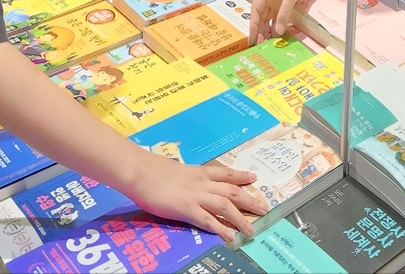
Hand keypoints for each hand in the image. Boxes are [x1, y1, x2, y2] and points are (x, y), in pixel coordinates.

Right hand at [127, 154, 267, 241]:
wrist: (140, 171)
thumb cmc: (152, 169)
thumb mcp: (174, 170)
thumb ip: (185, 177)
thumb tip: (186, 182)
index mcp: (199, 172)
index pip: (225, 174)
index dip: (241, 176)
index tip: (254, 178)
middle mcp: (202, 183)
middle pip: (232, 191)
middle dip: (250, 200)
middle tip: (264, 207)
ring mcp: (196, 196)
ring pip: (225, 206)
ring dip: (240, 217)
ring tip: (251, 228)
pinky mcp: (186, 209)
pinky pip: (208, 220)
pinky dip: (221, 228)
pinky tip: (230, 236)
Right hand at [249, 0, 313, 43]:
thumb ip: (284, 12)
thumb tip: (278, 30)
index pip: (256, 11)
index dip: (253, 25)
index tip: (252, 37)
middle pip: (262, 16)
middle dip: (260, 30)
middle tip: (260, 44)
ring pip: (270, 16)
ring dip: (269, 28)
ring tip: (268, 42)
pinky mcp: (287, 0)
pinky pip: (280, 14)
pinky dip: (279, 23)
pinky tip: (279, 32)